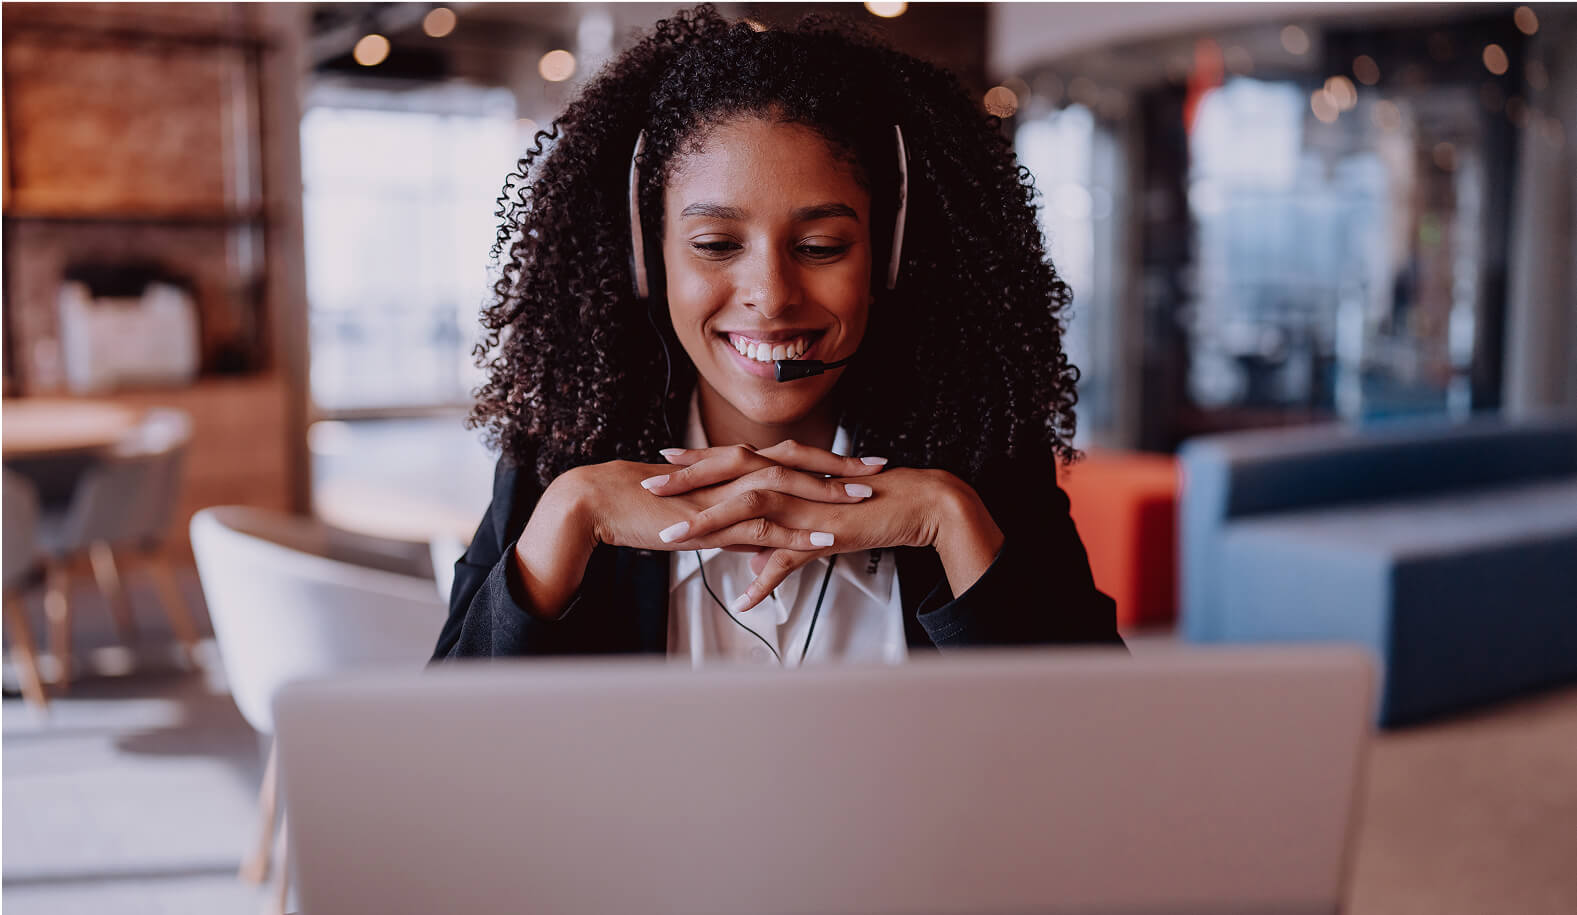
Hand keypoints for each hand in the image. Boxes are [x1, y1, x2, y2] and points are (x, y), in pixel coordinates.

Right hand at [573, 449, 874, 556]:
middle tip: (880, 471)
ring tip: (864, 503)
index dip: (828, 459)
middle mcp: (734, 471)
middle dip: (842, 468)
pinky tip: (824, 541)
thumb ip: (732, 522)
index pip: (790, 456)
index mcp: (732, 465)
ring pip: (788, 492)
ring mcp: (726, 494)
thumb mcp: (699, 511)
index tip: (861, 461)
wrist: (604, 501)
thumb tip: (756, 540)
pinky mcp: (714, 521)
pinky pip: (765, 529)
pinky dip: (798, 535)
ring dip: (828, 497)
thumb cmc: (645, 505)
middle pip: (799, 464)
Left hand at [649, 443, 961, 611]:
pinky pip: (789, 556)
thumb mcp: (813, 523)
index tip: (661, 463)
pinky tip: (744, 598)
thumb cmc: (866, 504)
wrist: (913, 503)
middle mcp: (792, 480)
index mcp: (787, 471)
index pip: (733, 460)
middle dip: (687, 481)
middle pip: (730, 474)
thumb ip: (777, 542)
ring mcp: (806, 504)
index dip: (697, 462)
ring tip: (673, 538)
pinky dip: (765, 577)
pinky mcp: (825, 530)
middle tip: (649, 487)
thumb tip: (751, 562)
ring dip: (709, 523)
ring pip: (749, 508)